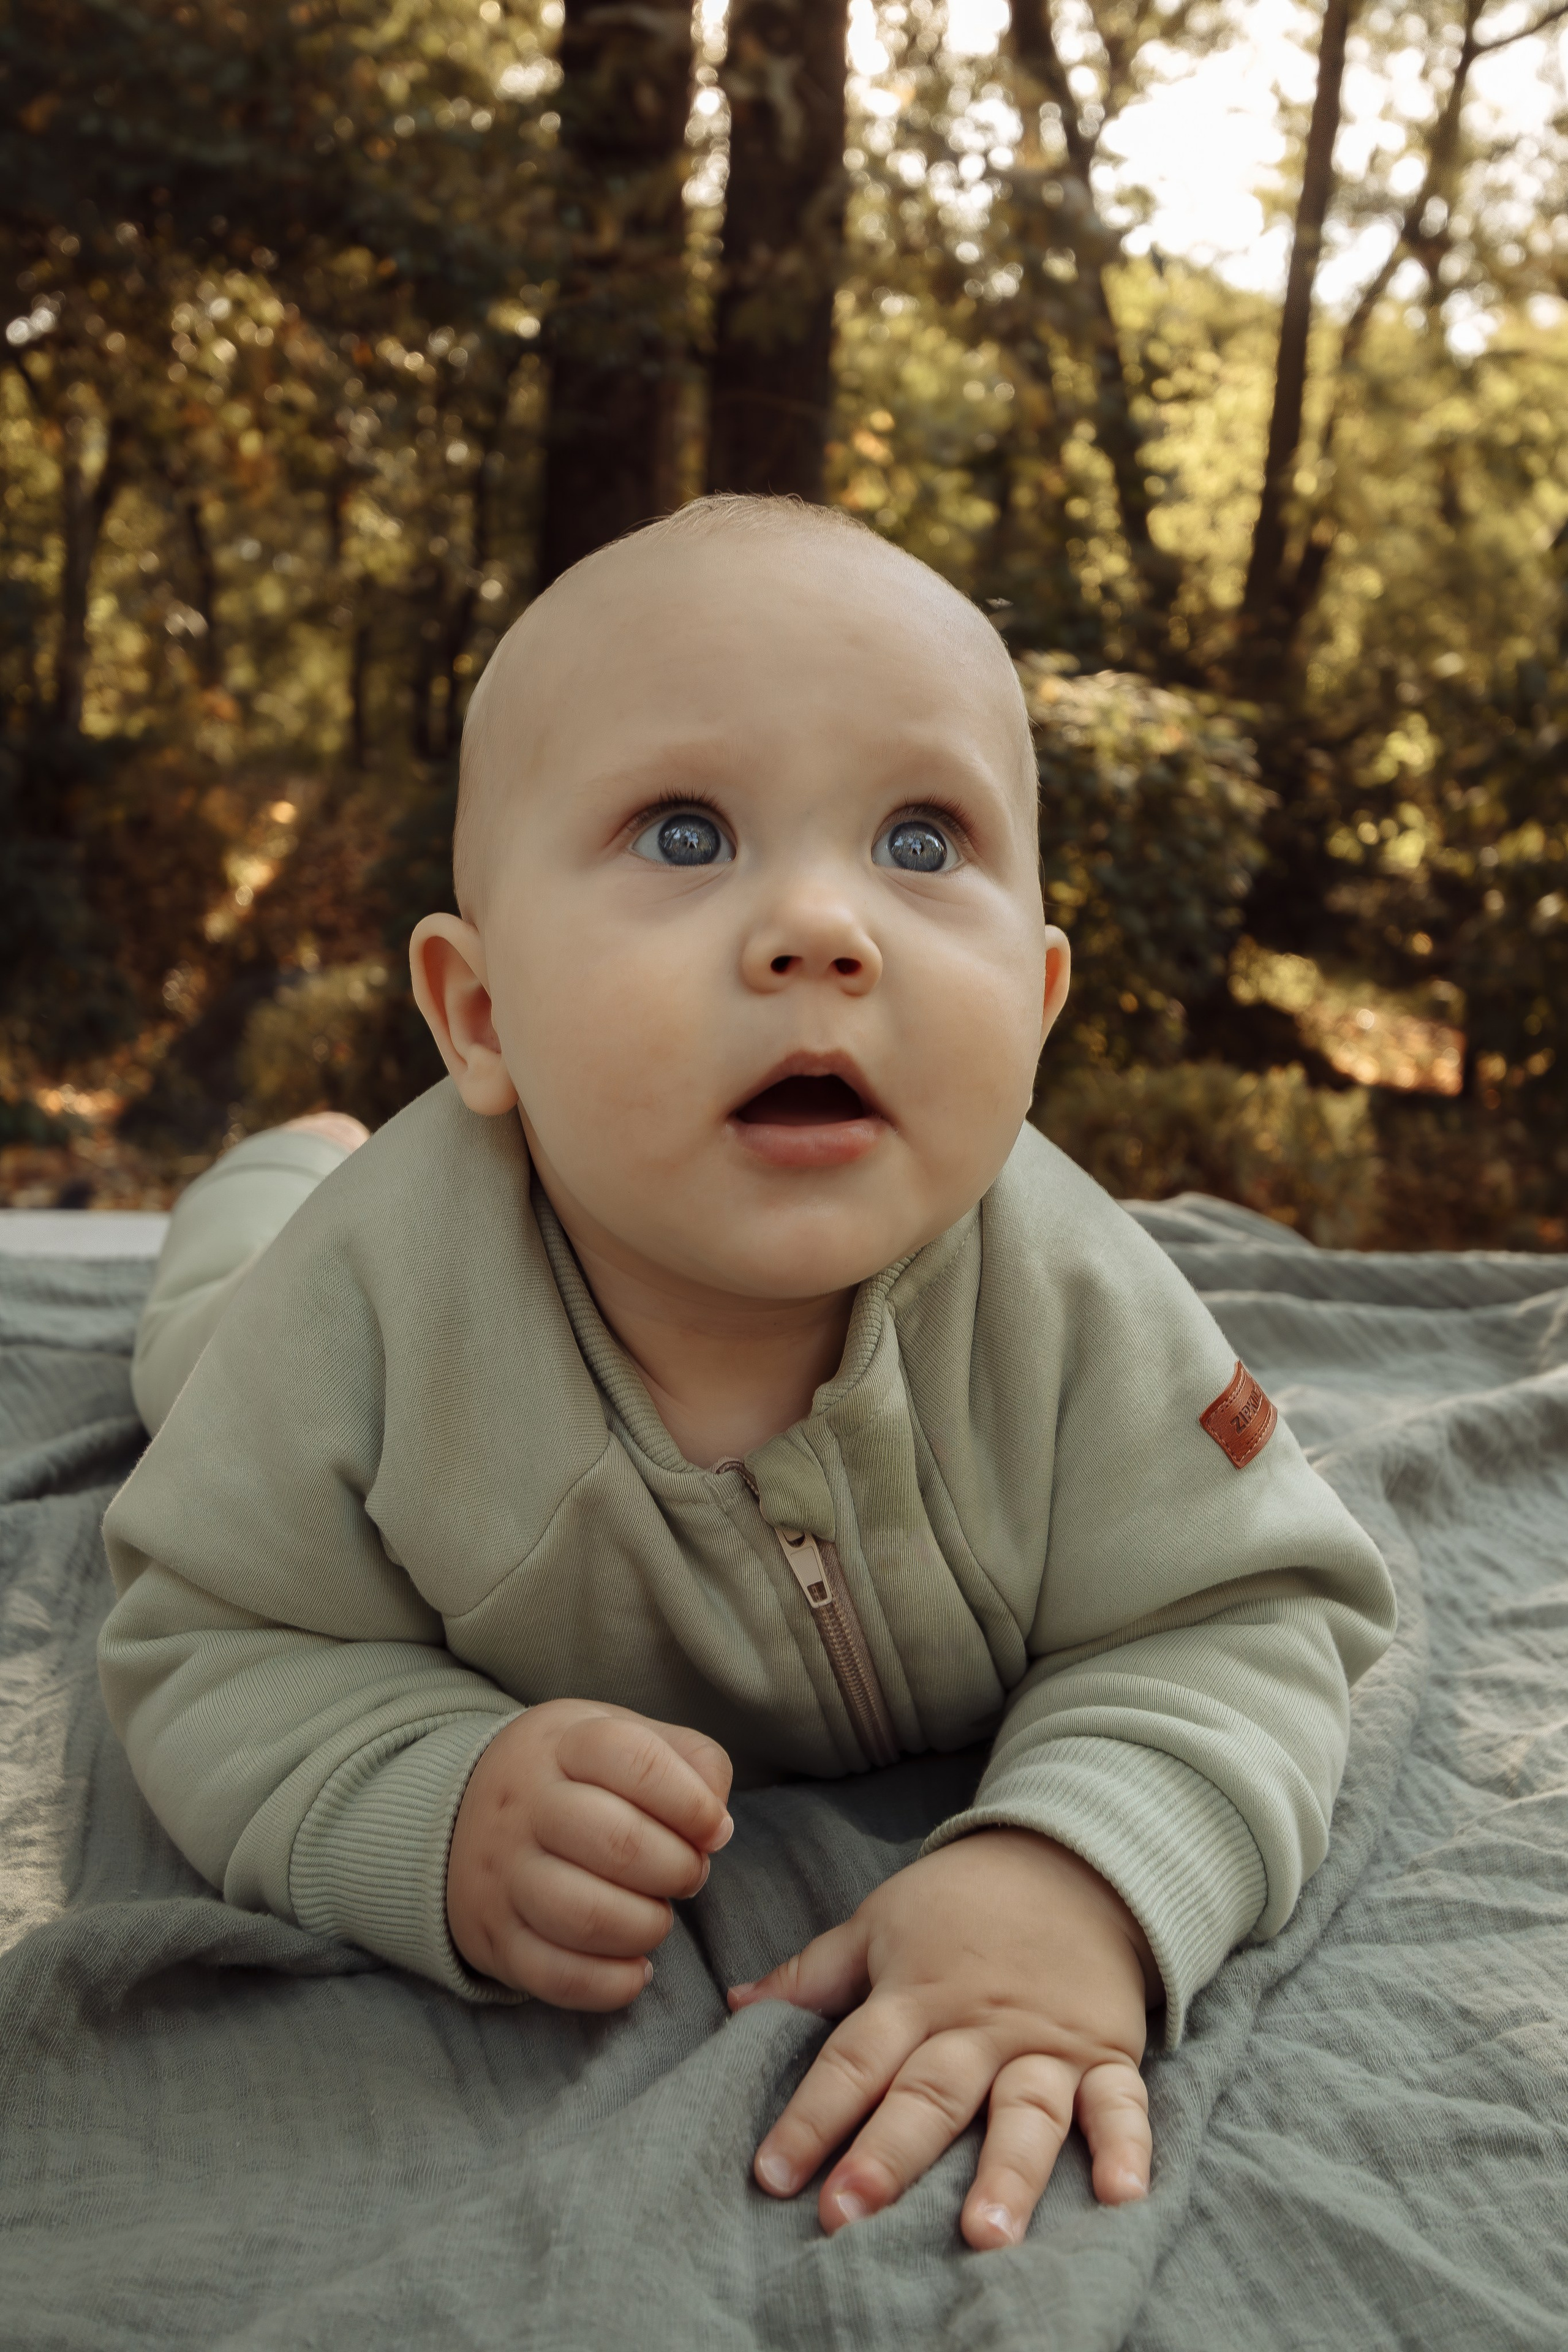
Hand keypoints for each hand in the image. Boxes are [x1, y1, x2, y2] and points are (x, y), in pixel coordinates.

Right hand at [447, 1698, 733, 2008]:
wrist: (457, 1813)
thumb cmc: (571, 1776)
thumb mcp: (622, 1734)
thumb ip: (689, 1760)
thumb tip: (717, 1827)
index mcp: (563, 1744)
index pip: (633, 1760)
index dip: (691, 1801)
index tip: (714, 1828)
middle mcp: (524, 1805)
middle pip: (618, 1842)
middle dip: (677, 1869)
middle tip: (688, 1874)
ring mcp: (503, 1875)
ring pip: (587, 1916)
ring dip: (647, 1926)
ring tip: (656, 1916)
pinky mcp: (496, 1938)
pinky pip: (557, 1977)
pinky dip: (611, 1985)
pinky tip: (635, 1968)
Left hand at [729, 1830, 1155, 2248]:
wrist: (1070, 1857)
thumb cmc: (961, 1900)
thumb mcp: (879, 1922)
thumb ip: (813, 1972)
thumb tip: (735, 2002)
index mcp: (914, 1995)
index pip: (853, 2062)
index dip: (810, 2116)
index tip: (771, 2174)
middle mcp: (977, 2027)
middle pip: (929, 2096)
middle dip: (887, 2156)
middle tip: (848, 2215)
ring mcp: (1044, 2044)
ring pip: (1022, 2113)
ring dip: (1004, 2172)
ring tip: (983, 2234)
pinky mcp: (1106, 2053)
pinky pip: (1119, 2104)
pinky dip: (1125, 2147)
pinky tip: (1121, 2196)